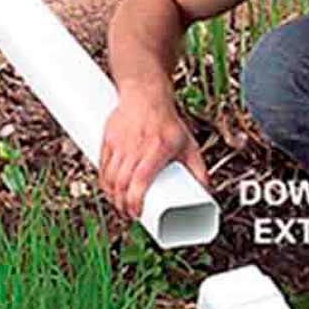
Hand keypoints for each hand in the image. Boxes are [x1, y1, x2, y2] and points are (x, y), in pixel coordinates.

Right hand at [99, 89, 211, 219]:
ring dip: (112, 196)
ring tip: (120, 205)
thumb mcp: (188, 145)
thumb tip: (207, 193)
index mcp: (156, 149)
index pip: (139, 181)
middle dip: (123, 204)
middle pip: (122, 183)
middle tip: (130, 215)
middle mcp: (135, 147)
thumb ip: (198, 169)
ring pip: (109, 177)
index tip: (137, 214)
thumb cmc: (168, 122)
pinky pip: (102, 166)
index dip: (135, 201)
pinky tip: (109, 191)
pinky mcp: (108, 139)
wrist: (146, 94)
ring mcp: (120, 143)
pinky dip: (103, 182)